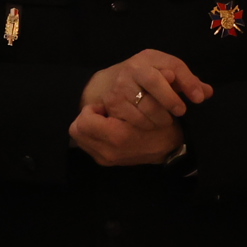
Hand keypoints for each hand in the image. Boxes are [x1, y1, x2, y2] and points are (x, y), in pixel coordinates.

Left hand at [68, 104, 186, 167]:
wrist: (170, 151)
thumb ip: (137, 95)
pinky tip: (107, 130)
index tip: (105, 107)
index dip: (92, 109)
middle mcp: (108, 152)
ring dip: (88, 127)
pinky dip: (92, 136)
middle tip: (102, 113)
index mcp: (117, 136)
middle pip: (76, 130)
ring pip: (79, 138)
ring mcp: (106, 159)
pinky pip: (86, 145)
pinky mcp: (105, 162)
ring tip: (105, 121)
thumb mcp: (153, 106)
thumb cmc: (161, 126)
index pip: (84, 120)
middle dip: (86, 118)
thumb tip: (143, 83)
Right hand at [82, 51, 211, 136]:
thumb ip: (187, 82)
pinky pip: (135, 118)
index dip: (189, 82)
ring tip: (166, 120)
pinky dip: (147, 124)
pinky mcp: (114, 102)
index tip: (200, 98)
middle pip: (154, 82)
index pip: (174, 65)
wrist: (109, 83)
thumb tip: (207, 93)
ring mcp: (121, 85)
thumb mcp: (165, 73)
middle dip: (171, 100)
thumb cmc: (146, 78)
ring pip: (145, 104)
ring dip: (161, 116)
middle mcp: (134, 68)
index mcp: (150, 58)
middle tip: (181, 111)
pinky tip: (151, 123)